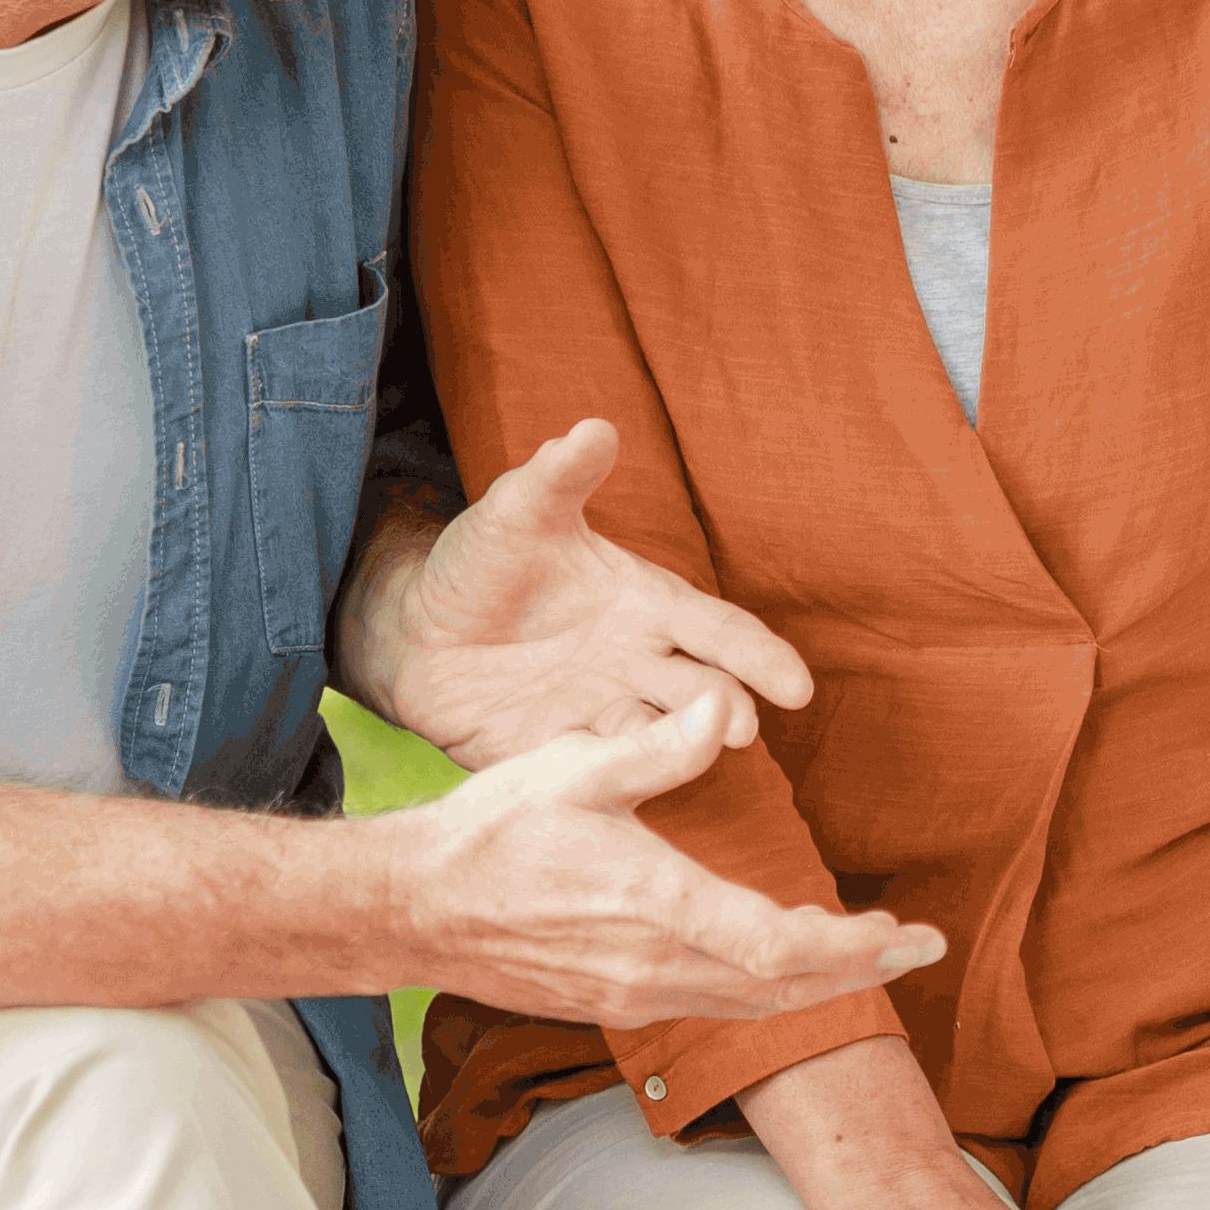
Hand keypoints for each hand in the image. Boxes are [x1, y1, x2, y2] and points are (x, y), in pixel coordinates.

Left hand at [362, 419, 815, 763]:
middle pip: (704, 694)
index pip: (722, 634)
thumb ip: (560, 477)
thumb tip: (593, 427)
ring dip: (680, 749)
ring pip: (657, 739)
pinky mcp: (557, 754)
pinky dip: (611, 777)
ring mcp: (600, 714)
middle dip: (727, 710)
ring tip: (692, 754)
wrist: (412, 629)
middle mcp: (639, 666)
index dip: (762, 658)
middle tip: (740, 728)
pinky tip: (618, 782)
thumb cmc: (482, 560)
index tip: (797, 686)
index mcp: (648, 607)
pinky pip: (594, 770)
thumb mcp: (516, 512)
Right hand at [377, 695, 941, 1024]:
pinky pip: (712, 1007)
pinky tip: (786, 970)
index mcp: (656, 903)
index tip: (906, 934)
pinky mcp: (614, 1005)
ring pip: (751, 1004)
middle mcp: (653, 965)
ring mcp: (633, 994)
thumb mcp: (575, 769)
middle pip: (783, 986)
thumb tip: (722, 707)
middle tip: (919, 949)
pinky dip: (765, 993)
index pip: (780, 945)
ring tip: (872, 959)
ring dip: (818, 985)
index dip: (853, 948)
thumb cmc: (490, 832)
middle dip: (860, 969)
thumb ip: (658, 746)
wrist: (411, 910)